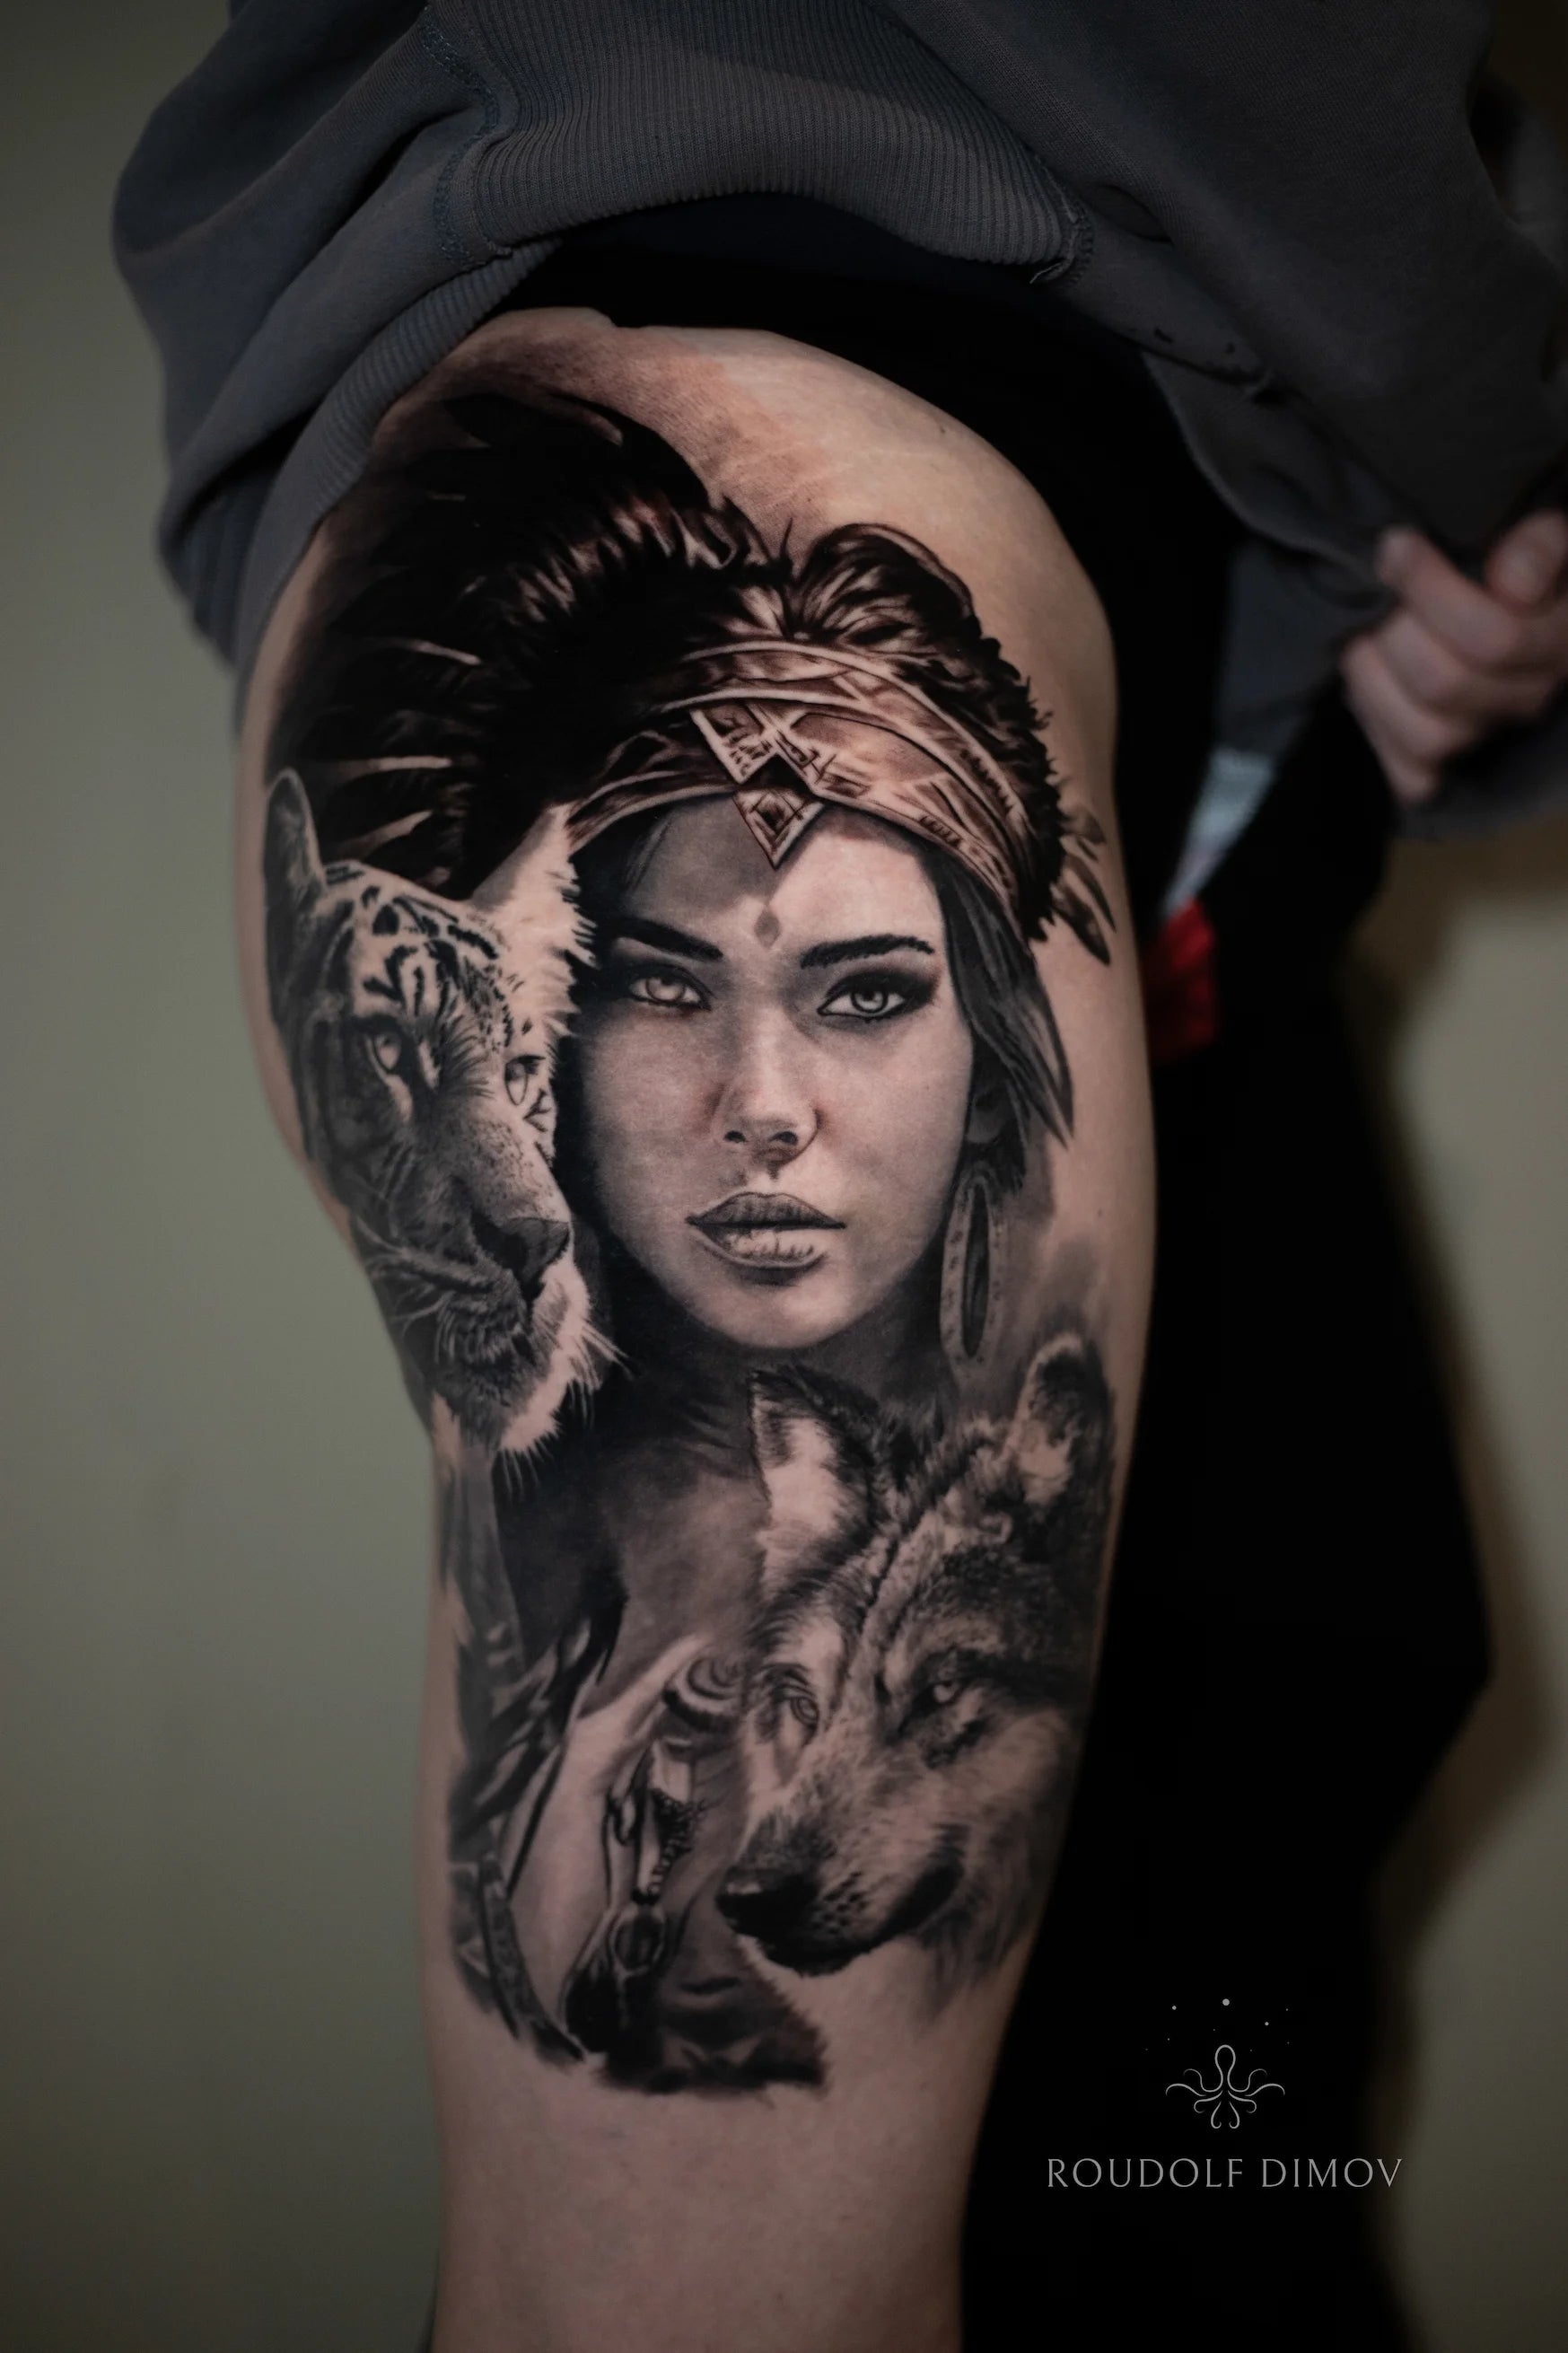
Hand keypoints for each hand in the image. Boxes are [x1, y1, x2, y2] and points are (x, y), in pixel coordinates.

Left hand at [1339, 509, 1567, 805]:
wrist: (1491, 598)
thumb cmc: (1513, 559)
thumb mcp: (1541, 532)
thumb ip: (1539, 545)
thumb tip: (1511, 580)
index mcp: (1557, 641)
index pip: (1494, 638)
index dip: (1431, 591)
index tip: (1395, 546)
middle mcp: (1528, 696)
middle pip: (1447, 685)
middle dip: (1397, 633)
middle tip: (1376, 594)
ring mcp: (1487, 732)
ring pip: (1427, 737)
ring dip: (1375, 684)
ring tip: (1362, 639)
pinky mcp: (1447, 763)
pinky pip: (1412, 779)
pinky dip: (1381, 737)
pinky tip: (1369, 689)